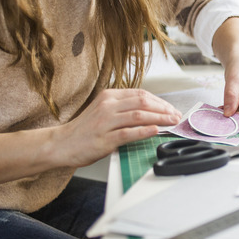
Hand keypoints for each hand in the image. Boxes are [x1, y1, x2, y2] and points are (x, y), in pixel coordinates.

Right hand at [53, 89, 180, 167]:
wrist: (62, 144)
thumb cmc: (85, 130)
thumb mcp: (103, 111)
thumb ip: (123, 109)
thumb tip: (151, 112)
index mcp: (109, 97)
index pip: (140, 94)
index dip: (160, 101)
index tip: (171, 108)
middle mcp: (107, 106)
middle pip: (142, 102)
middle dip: (164, 109)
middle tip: (176, 116)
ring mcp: (105, 122)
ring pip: (138, 115)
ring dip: (159, 118)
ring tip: (172, 122)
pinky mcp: (104, 139)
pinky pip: (128, 132)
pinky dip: (144, 131)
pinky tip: (155, 130)